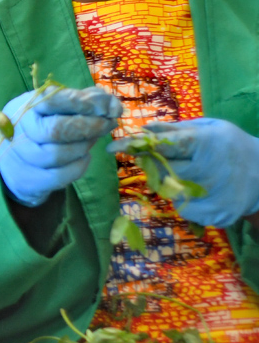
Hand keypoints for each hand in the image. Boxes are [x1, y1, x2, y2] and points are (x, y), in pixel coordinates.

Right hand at [0, 87, 121, 206]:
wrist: (15, 160)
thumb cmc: (43, 126)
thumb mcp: (60, 107)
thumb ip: (89, 101)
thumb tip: (114, 107)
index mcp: (25, 106)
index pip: (54, 100)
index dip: (84, 103)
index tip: (107, 108)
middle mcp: (17, 130)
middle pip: (55, 130)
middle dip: (89, 127)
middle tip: (107, 124)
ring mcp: (19, 156)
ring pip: (56, 155)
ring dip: (83, 147)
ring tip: (91, 140)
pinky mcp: (26, 179)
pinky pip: (58, 176)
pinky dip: (78, 166)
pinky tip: (83, 158)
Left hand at [107, 118, 258, 226]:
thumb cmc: (229, 146)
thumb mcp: (209, 128)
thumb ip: (176, 129)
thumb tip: (144, 130)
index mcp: (206, 143)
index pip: (164, 145)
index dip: (137, 145)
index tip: (113, 148)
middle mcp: (209, 170)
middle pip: (162, 170)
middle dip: (153, 165)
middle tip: (157, 160)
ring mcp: (213, 195)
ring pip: (169, 191)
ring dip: (169, 182)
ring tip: (189, 174)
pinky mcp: (215, 215)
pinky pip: (182, 208)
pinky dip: (183, 199)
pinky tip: (199, 190)